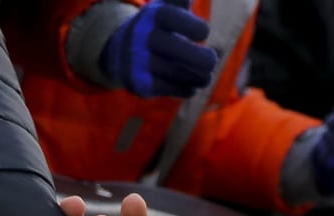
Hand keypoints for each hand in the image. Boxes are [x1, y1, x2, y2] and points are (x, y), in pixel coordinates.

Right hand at [100, 0, 217, 98]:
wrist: (120, 53)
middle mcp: (141, 36)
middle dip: (198, 57)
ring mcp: (139, 61)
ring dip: (198, 76)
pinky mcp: (142, 84)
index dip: (190, 25)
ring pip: (175, 72)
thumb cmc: (156, 29)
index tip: (205, 32)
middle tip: (213, 59)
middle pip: (171, 46)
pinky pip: (170, 89)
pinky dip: (186, 88)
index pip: (168, 16)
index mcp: (150, 16)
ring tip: (207, 75)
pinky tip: (192, 85)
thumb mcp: (166, 8)